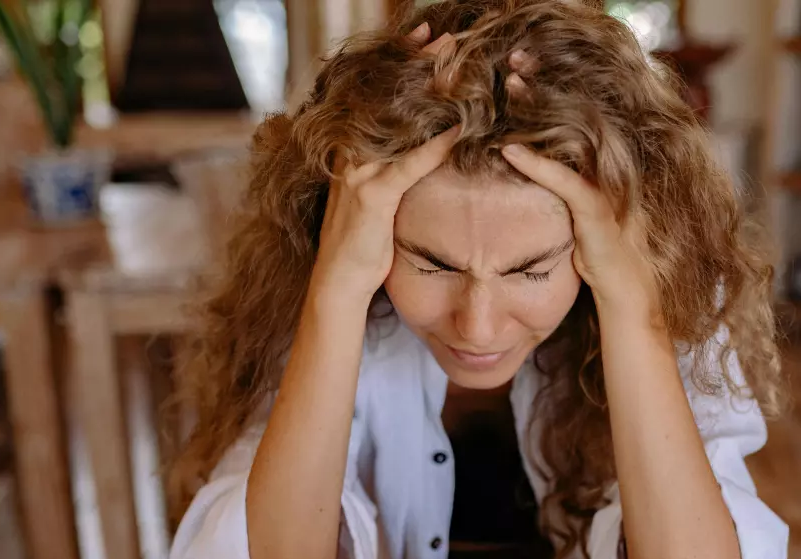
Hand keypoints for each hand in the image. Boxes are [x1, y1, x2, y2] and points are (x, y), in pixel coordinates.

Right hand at [310, 23, 459, 306]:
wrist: (339, 280)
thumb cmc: (362, 240)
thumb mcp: (377, 193)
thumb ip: (394, 165)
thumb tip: (425, 142)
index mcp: (349, 146)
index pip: (375, 92)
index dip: (399, 61)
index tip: (425, 35)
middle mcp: (349, 152)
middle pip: (384, 94)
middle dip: (415, 62)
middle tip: (446, 36)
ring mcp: (358, 172)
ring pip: (397, 121)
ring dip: (429, 93)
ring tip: (457, 65)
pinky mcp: (372, 196)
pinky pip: (411, 164)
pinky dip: (437, 145)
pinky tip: (461, 129)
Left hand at [499, 50, 658, 324]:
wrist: (627, 298)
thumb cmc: (599, 262)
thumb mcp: (576, 218)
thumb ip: (563, 191)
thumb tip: (534, 171)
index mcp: (604, 167)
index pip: (575, 118)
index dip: (548, 93)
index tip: (519, 73)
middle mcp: (610, 171)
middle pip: (575, 117)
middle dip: (543, 89)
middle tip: (510, 66)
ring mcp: (609, 190)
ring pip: (571, 139)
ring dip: (537, 114)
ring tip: (507, 89)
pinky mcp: (600, 213)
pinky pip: (566, 182)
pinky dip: (536, 165)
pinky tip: (509, 151)